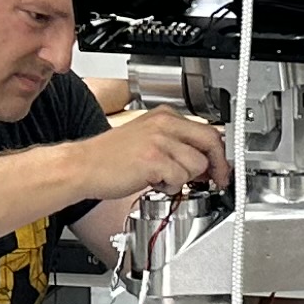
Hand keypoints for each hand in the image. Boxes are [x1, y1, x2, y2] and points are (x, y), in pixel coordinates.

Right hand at [74, 105, 225, 201]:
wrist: (82, 166)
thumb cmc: (110, 157)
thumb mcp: (147, 139)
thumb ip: (176, 144)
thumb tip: (205, 161)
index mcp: (164, 116)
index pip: (207, 130)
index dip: (219, 153)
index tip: (221, 167)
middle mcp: (164, 124)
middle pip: (211, 142)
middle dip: (217, 166)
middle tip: (215, 180)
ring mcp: (159, 141)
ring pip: (196, 164)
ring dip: (184, 179)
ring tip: (162, 178)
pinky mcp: (153, 160)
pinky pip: (179, 178)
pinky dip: (169, 187)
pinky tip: (153, 182)